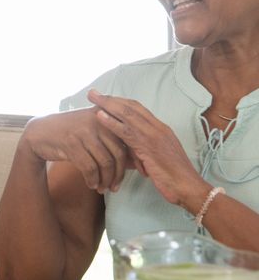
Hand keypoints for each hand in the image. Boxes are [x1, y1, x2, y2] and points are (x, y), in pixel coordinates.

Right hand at [20, 106, 134, 193]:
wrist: (39, 132)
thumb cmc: (69, 133)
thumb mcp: (92, 128)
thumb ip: (111, 138)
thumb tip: (133, 159)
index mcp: (106, 117)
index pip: (127, 141)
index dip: (134, 160)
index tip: (139, 173)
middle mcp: (97, 122)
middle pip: (117, 154)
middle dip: (118, 174)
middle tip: (115, 187)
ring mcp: (84, 132)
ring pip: (104, 162)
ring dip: (105, 180)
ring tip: (103, 188)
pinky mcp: (71, 144)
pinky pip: (89, 167)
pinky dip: (92, 179)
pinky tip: (91, 185)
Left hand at [89, 90, 207, 206]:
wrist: (187, 186)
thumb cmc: (171, 177)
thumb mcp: (154, 159)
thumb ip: (139, 151)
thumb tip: (122, 151)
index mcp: (161, 129)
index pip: (138, 109)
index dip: (120, 102)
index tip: (104, 97)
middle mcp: (158, 127)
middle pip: (131, 107)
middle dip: (110, 98)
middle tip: (92, 92)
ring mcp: (154, 135)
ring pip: (127, 114)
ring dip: (107, 104)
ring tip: (91, 98)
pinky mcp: (149, 146)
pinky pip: (127, 131)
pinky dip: (111, 122)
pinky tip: (99, 116)